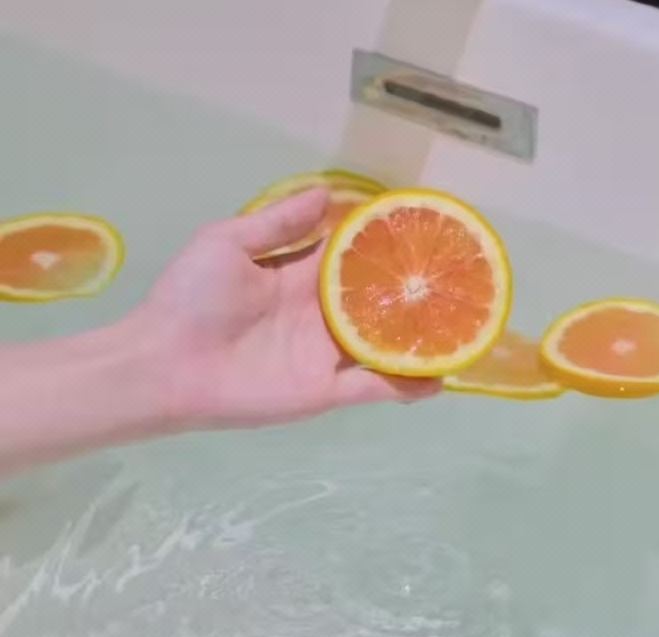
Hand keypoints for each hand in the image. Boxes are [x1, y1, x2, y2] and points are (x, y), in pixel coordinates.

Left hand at [138, 187, 439, 429]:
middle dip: (412, 293)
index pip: (353, 259)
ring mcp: (325, 355)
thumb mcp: (229, 242)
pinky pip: (374, 388)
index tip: (423, 230)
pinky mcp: (324, 391)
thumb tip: (326, 193)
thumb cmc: (191, 298)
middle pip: (377, 304)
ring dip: (419, 340)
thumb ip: (279, 222)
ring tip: (463, 328)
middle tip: (458, 279)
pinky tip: (441, 377)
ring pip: (384, 346)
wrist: (163, 362)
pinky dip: (407, 385)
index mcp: (300, 279)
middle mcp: (320, 316)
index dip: (385, 246)